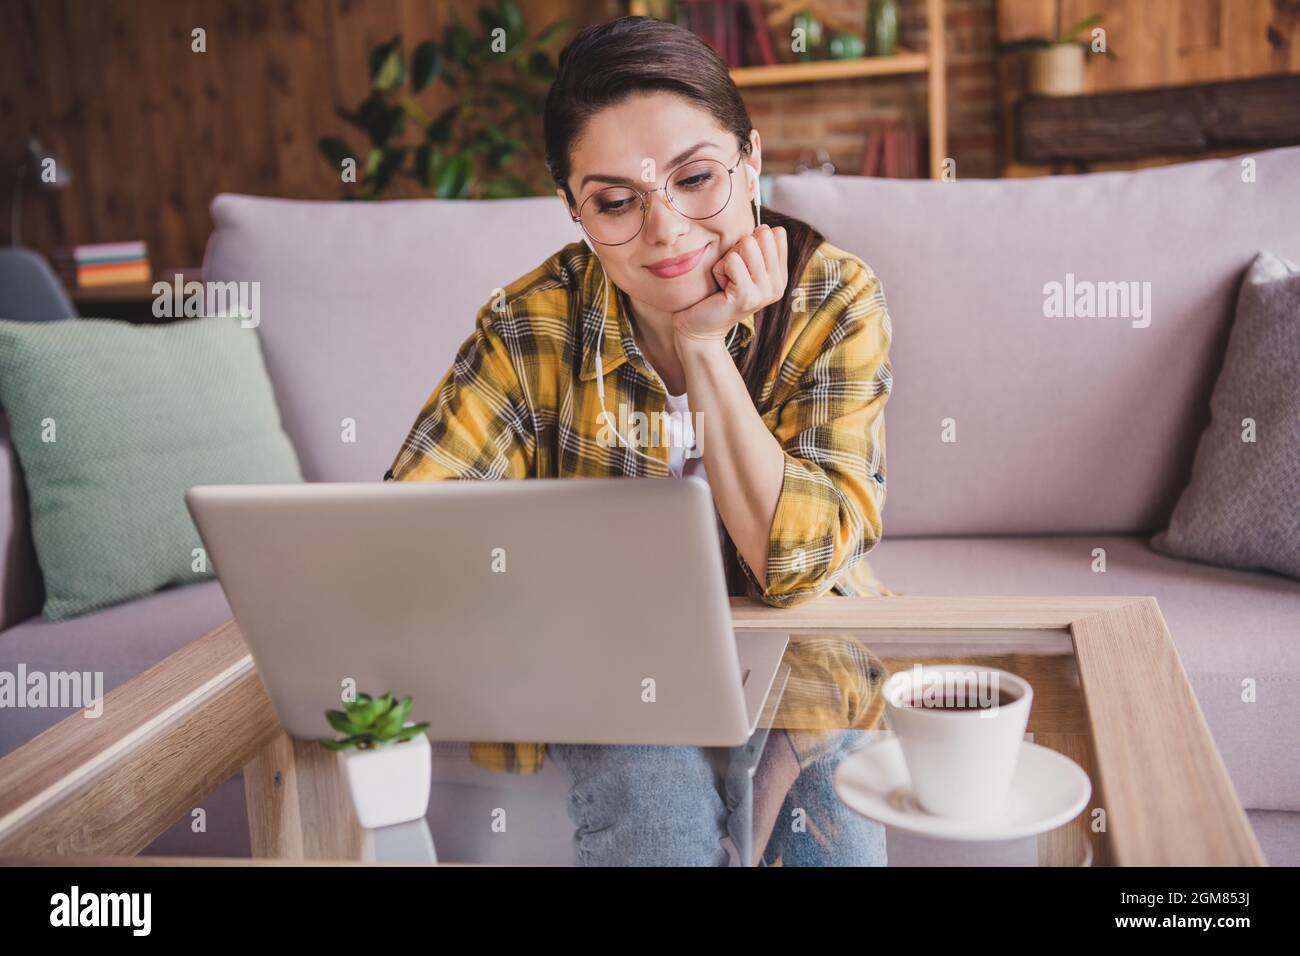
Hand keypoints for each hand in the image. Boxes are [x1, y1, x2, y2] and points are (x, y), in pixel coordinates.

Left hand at [672, 225, 787, 343]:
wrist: (701, 325)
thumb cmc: (718, 292)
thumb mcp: (743, 266)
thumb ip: (758, 248)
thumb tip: (767, 227)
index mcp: (780, 276)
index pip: (776, 234)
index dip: (753, 241)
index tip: (743, 264)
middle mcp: (777, 285)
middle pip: (762, 236)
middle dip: (739, 248)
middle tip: (732, 272)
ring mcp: (764, 292)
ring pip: (747, 245)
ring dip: (728, 259)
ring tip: (726, 280)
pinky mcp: (747, 296)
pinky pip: (733, 260)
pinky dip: (720, 269)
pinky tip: (720, 287)